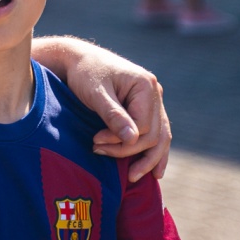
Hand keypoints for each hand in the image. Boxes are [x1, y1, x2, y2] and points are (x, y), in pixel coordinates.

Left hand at [62, 43, 170, 179]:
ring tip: (133, 178)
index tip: (96, 142)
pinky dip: (154, 152)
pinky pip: (157, 134)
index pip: (144, 126)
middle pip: (154, 134)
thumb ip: (114, 115)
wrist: (79, 60)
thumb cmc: (85, 73)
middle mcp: (155, 92)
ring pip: (161, 137)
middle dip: (129, 150)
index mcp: (145, 85)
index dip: (121, 140)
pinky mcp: (146, 108)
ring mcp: (153, 101)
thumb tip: (132, 139)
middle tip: (99, 152)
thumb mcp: (96, 94)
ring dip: (148, 159)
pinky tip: (153, 171)